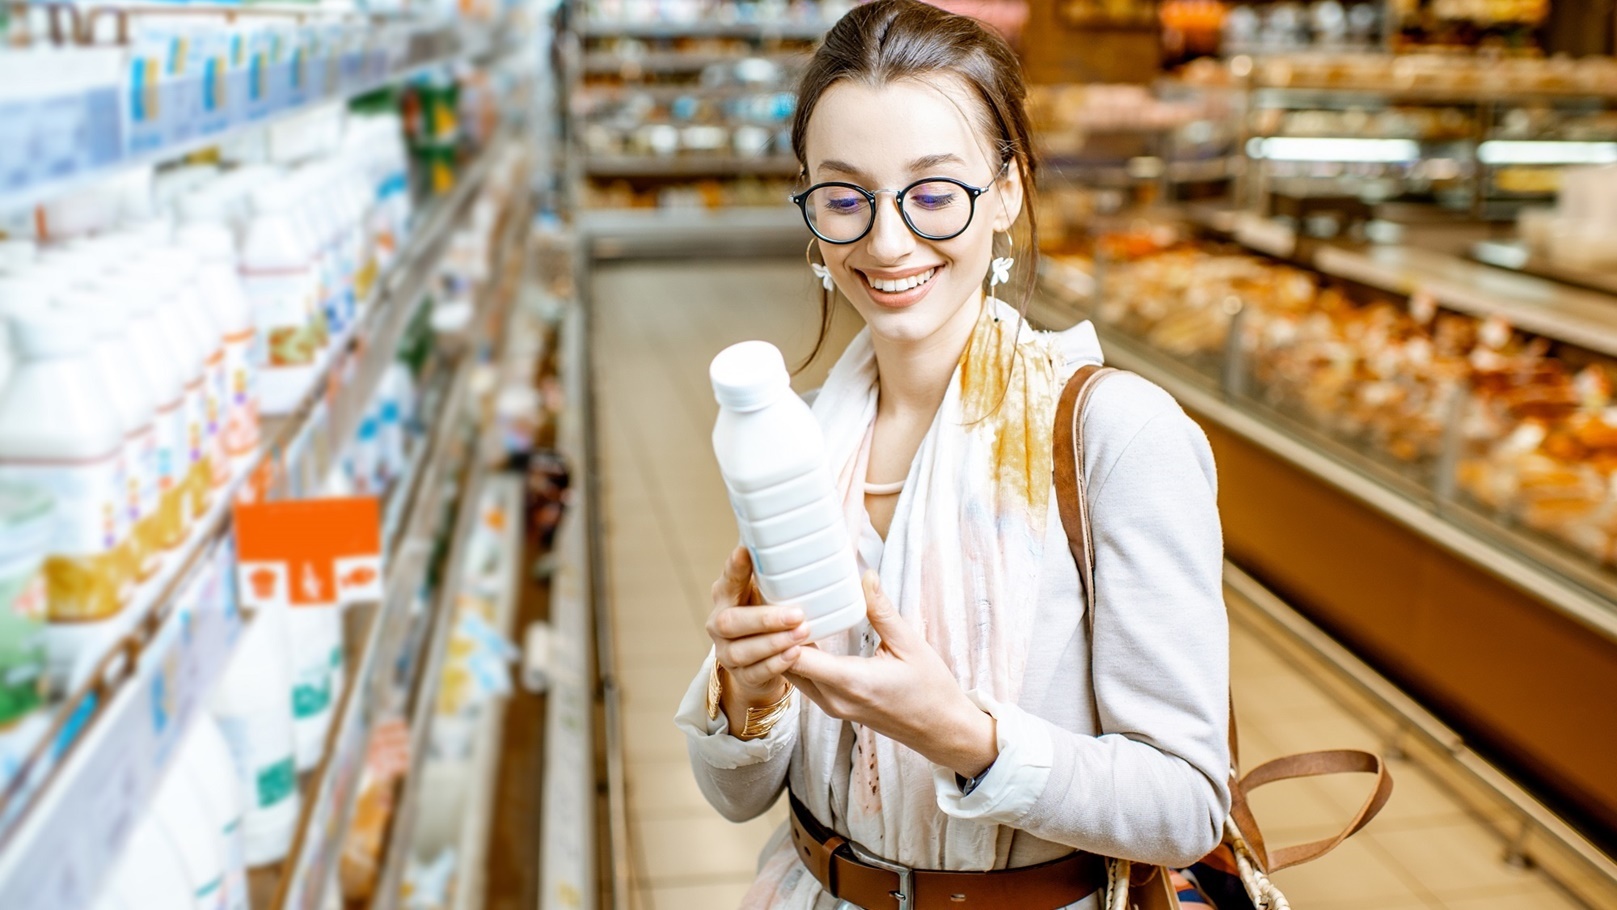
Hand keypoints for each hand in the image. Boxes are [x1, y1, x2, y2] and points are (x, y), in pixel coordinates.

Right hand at [706, 546, 810, 725]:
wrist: (761, 663)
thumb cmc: (768, 616)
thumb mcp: (769, 592)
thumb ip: (777, 569)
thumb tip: (807, 527)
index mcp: (726, 596)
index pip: (728, 579)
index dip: (735, 567)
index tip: (745, 551)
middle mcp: (719, 624)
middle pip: (731, 622)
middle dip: (765, 619)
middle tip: (797, 614)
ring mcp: (727, 653)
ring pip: (743, 650)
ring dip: (774, 642)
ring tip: (802, 633)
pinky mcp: (741, 677)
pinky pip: (756, 672)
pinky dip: (776, 663)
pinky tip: (795, 653)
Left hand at [786, 572, 997, 778]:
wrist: (940, 730)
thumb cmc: (930, 690)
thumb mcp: (910, 644)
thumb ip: (882, 611)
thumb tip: (866, 576)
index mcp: (851, 681)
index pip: (795, 658)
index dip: (781, 631)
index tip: (780, 602)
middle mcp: (834, 699)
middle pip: (783, 667)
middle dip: (774, 636)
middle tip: (773, 600)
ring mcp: (832, 707)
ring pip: (790, 676)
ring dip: (781, 649)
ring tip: (783, 614)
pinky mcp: (835, 707)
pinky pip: (804, 682)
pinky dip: (795, 660)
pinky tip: (799, 636)